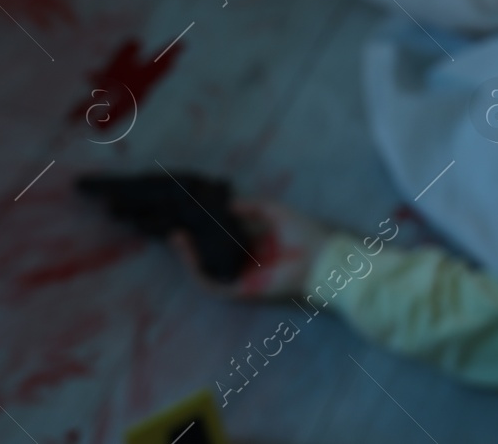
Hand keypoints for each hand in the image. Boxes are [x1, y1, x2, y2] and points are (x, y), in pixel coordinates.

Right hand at [171, 199, 331, 298]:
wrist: (322, 258)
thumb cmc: (304, 234)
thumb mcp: (275, 211)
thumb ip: (252, 207)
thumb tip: (227, 206)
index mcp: (256, 248)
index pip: (224, 242)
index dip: (206, 232)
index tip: (191, 218)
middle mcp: (246, 265)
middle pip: (211, 258)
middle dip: (191, 245)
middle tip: (176, 228)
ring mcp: (242, 279)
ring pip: (207, 272)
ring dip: (188, 257)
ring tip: (176, 238)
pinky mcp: (242, 291)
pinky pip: (213, 284)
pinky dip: (197, 270)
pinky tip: (187, 253)